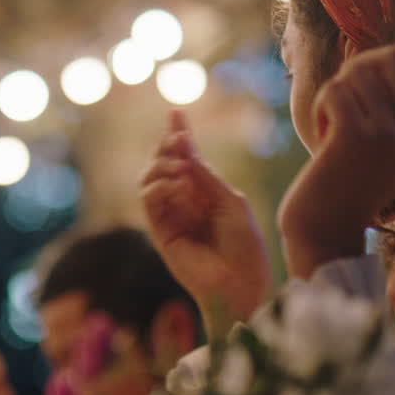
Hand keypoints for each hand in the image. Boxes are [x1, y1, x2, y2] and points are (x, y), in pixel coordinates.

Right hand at [141, 110, 271, 337]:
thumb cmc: (245, 246)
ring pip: (149, 179)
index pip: (186, 158)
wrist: (240, 283)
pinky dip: (159, 187)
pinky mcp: (161, 233)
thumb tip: (185, 152)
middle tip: (180, 141)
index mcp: (205, 193)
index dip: (179, 134)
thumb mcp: (231, 202)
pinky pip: (149, 201)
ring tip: (180, 169)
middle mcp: (184, 201)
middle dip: (167, 146)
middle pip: (163, 164)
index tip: (175, 111)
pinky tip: (177, 187)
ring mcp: (171, 216)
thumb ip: (206, 178)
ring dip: (161, 166)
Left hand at [278, 45, 394, 277]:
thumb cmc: (344, 186)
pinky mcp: (356, 138)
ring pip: (356, 73)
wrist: (325, 232)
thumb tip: (371, 49)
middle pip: (389, 55)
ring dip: (334, 95)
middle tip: (340, 104)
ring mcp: (388, 135)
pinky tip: (322, 137)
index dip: (374, 65)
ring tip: (331, 128)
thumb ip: (388, 107)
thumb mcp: (382, 148)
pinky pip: (335, 91)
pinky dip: (321, 109)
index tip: (356, 95)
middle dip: (356, 71)